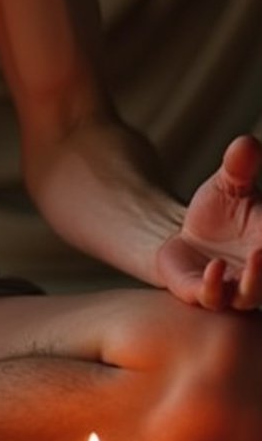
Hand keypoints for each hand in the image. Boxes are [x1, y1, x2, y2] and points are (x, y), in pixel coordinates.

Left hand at [156, 135, 261, 309]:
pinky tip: (213, 267)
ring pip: (248, 296)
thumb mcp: (229, 183)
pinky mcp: (199, 292)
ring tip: (258, 256)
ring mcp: (229, 286)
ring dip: (255, 282)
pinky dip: (215, 287)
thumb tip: (247, 142)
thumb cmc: (220, 209)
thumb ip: (239, 166)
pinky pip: (211, 298)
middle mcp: (256, 272)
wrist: (186, 233)